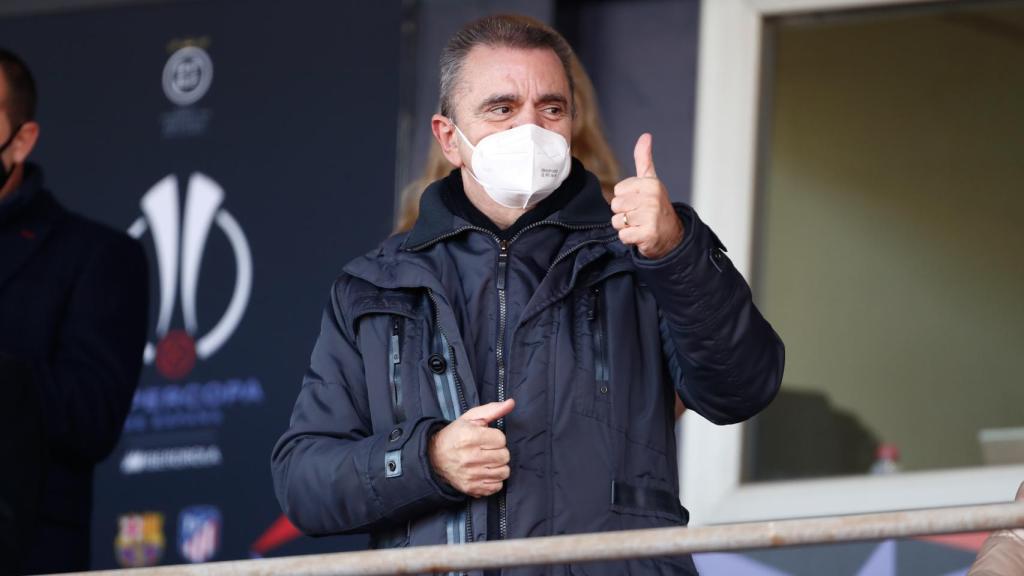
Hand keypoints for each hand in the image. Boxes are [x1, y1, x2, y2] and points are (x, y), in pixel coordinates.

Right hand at [428, 399, 513, 497]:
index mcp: (470, 437)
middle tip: (488, 449)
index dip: (496, 437)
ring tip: (488, 461)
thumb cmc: (455, 435)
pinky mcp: (472, 488)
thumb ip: (493, 410)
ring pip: (504, 472)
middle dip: (499, 451)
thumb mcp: (471, 418)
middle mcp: (470, 457)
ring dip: (498, 466)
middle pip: (504, 456)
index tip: (487, 438)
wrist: (434, 457)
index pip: (501, 439)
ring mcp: (471, 475)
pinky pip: (497, 486)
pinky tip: (485, 472)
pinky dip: (494, 480)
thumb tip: (511, 403)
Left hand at [610, 133, 684, 258]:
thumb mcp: (651, 181)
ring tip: (639, 225)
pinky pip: (623, 236)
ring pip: (617, 221)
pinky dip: (629, 239)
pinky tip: (640, 236)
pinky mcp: (648, 234)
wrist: (672, 235)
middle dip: (623, 214)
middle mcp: (652, 198)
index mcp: (650, 184)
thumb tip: (645, 136)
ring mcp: (651, 216)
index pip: (617, 191)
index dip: (625, 199)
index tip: (639, 202)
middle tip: (639, 216)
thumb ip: (644, 159)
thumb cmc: (656, 206)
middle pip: (615, 206)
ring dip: (626, 227)